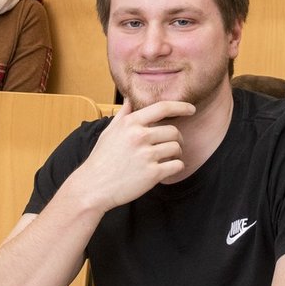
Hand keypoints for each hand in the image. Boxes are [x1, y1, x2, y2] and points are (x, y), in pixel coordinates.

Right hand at [69, 99, 193, 211]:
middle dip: (177, 139)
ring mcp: (146, 155)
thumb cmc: (101, 159)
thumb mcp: (109, 132)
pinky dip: (176, 167)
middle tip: (172, 146)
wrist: (93, 186)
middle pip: (173, 131)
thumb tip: (130, 99)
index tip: (191, 109)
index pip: (162, 107)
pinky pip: (177, 165)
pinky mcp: (152, 174)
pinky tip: (167, 169)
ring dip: (177, 154)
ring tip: (167, 158)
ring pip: (176, 148)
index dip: (181, 106)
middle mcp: (139, 136)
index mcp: (130, 123)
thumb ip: (123, 115)